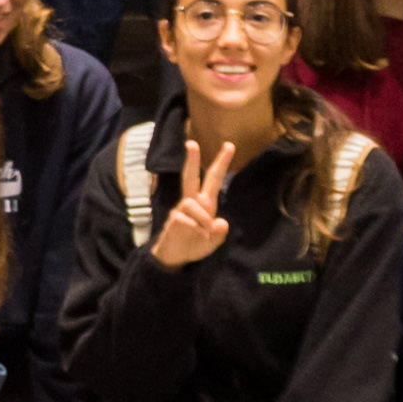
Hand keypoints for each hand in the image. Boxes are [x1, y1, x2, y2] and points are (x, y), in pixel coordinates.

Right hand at [148, 141, 236, 268]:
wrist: (175, 258)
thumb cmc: (194, 245)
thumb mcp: (213, 243)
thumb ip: (220, 234)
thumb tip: (220, 222)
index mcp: (205, 204)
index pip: (213, 180)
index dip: (222, 163)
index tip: (229, 145)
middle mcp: (191, 203)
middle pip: (190, 177)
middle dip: (192, 161)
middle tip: (191, 143)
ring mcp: (180, 210)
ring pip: (191, 203)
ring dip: (201, 219)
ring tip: (204, 233)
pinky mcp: (173, 220)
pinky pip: (186, 220)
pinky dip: (195, 231)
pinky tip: (194, 238)